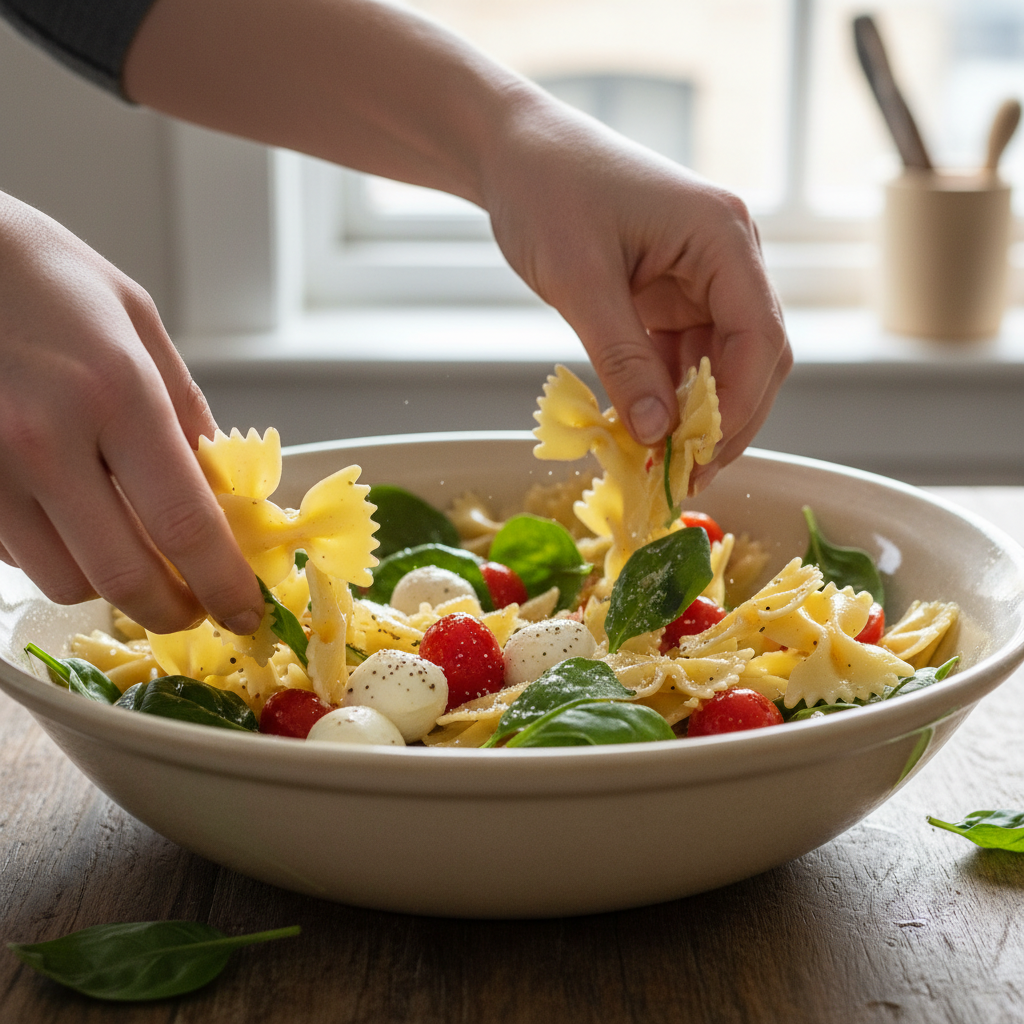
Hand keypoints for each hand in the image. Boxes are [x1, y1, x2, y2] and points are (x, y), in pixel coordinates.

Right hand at [0, 192, 263, 633]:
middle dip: (171, 609)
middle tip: (193, 607)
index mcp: (116, 391)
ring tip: (125, 545)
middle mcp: (45, 439)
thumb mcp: (135, 320)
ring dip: (109, 581)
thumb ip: (184, 408)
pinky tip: (63, 512)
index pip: (185, 525)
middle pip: (124, 577)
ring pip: (65, 580)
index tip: (245, 613)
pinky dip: (52, 552)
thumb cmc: (39, 273)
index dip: (223, 585)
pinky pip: (13, 556)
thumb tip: (221, 485)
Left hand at [482, 93, 791, 486]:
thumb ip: (622, 359)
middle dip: (724, 419)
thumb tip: (658, 435)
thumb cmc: (546, 192)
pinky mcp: (671, 294)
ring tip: (662, 467)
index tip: (701, 456)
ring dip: (694, 415)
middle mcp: (726, 256)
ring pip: (720, 363)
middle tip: (684, 477)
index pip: (760, 333)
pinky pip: (683, 356)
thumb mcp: (580, 282)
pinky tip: (645, 432)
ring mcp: (701, 276)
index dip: (739, 405)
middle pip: (753, 355)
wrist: (513, 153)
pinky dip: (667, 396)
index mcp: (722, 235)